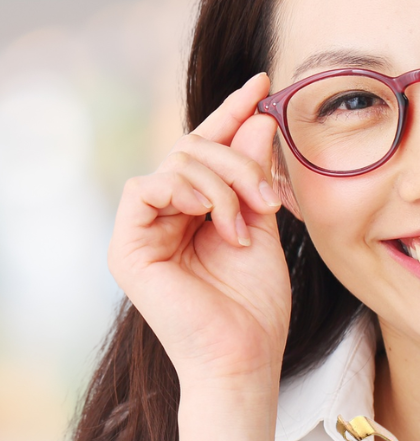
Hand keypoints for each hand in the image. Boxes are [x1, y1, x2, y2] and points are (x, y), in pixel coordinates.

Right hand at [107, 73, 289, 383]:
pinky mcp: (127, 246)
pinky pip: (147, 187)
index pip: (208, 148)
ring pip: (175, 162)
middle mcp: (165, 215)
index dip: (232, 113)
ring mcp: (143, 229)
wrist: (245, 356)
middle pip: (194, 148)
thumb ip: (255, 176)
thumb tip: (258, 119)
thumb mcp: (262, 226)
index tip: (263, 84)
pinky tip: (214, 219)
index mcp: (196, 210)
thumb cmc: (256, 304)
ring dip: (223, 184)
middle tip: (270, 199)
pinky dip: (188, 193)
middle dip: (240, 163)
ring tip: (247, 224)